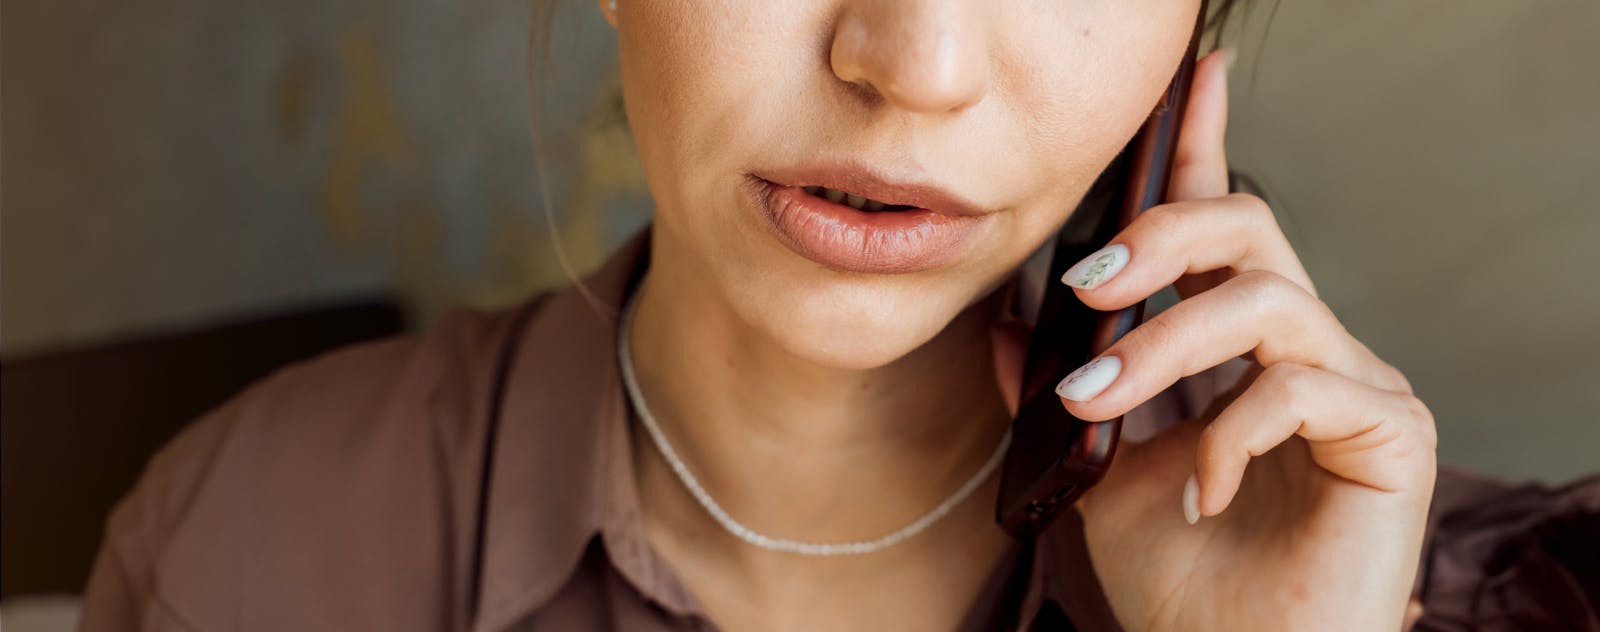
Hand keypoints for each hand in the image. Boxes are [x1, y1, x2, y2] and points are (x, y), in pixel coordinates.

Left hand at [990, 49, 1436, 630]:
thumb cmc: (1184, 581)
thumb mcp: (1099, 472)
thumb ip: (1067, 392)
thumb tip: (1013, 324)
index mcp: (1242, 350)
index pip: (1223, 230)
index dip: (1204, 151)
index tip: (1191, 82)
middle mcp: (1306, 351)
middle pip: (1252, 232)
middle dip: (1161, 236)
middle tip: (1089, 285)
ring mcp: (1356, 388)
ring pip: (1268, 303)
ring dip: (1164, 346)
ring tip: (1099, 407)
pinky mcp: (1392, 435)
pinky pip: (1303, 389)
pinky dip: (1231, 437)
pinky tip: (1199, 495)